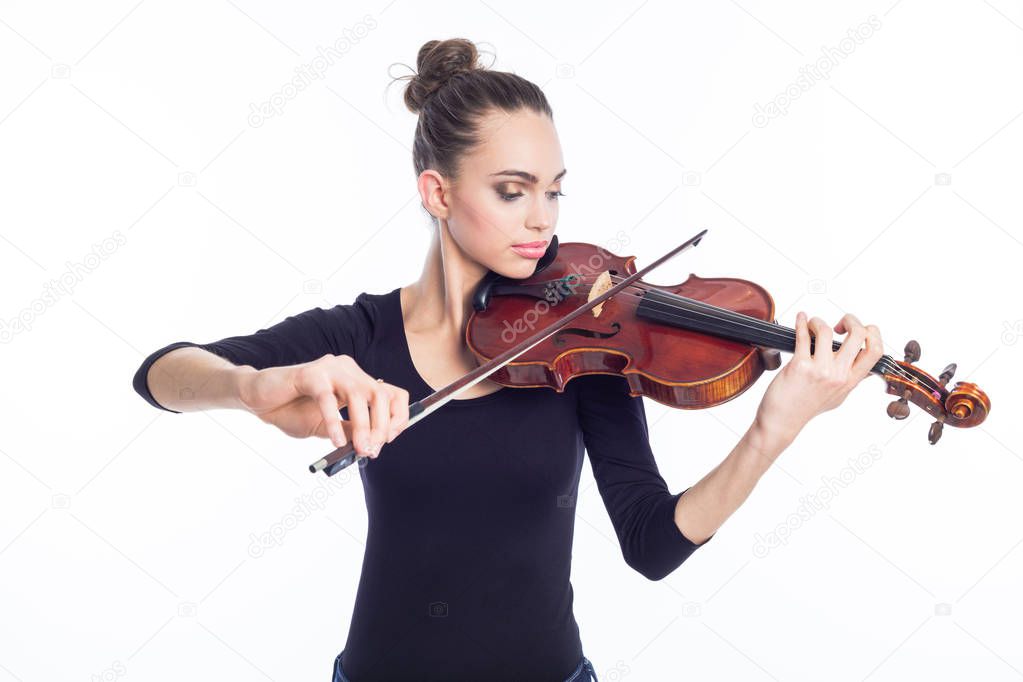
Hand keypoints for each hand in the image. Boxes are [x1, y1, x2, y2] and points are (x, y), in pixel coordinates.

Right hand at [235, 354, 409, 458]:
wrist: (257, 399)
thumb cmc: (291, 410)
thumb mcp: (327, 428)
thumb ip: (349, 431)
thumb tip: (371, 445)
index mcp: (356, 380)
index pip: (392, 394)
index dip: (397, 417)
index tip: (389, 441)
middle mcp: (348, 370)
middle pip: (381, 394)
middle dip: (382, 426)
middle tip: (371, 450)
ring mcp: (330, 369)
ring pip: (360, 395)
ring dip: (363, 426)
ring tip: (359, 449)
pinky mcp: (309, 373)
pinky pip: (328, 398)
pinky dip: (334, 422)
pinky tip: (334, 441)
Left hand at [754, 311, 883, 446]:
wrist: (782, 420)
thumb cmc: (806, 407)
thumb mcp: (838, 396)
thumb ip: (851, 380)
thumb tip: (866, 368)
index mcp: (850, 381)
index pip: (876, 351)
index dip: (873, 333)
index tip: (860, 330)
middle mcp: (838, 375)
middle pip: (858, 335)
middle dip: (850, 319)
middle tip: (839, 323)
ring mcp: (819, 370)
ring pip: (827, 330)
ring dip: (819, 321)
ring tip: (813, 325)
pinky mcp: (799, 366)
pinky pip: (803, 336)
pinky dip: (802, 322)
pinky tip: (801, 318)